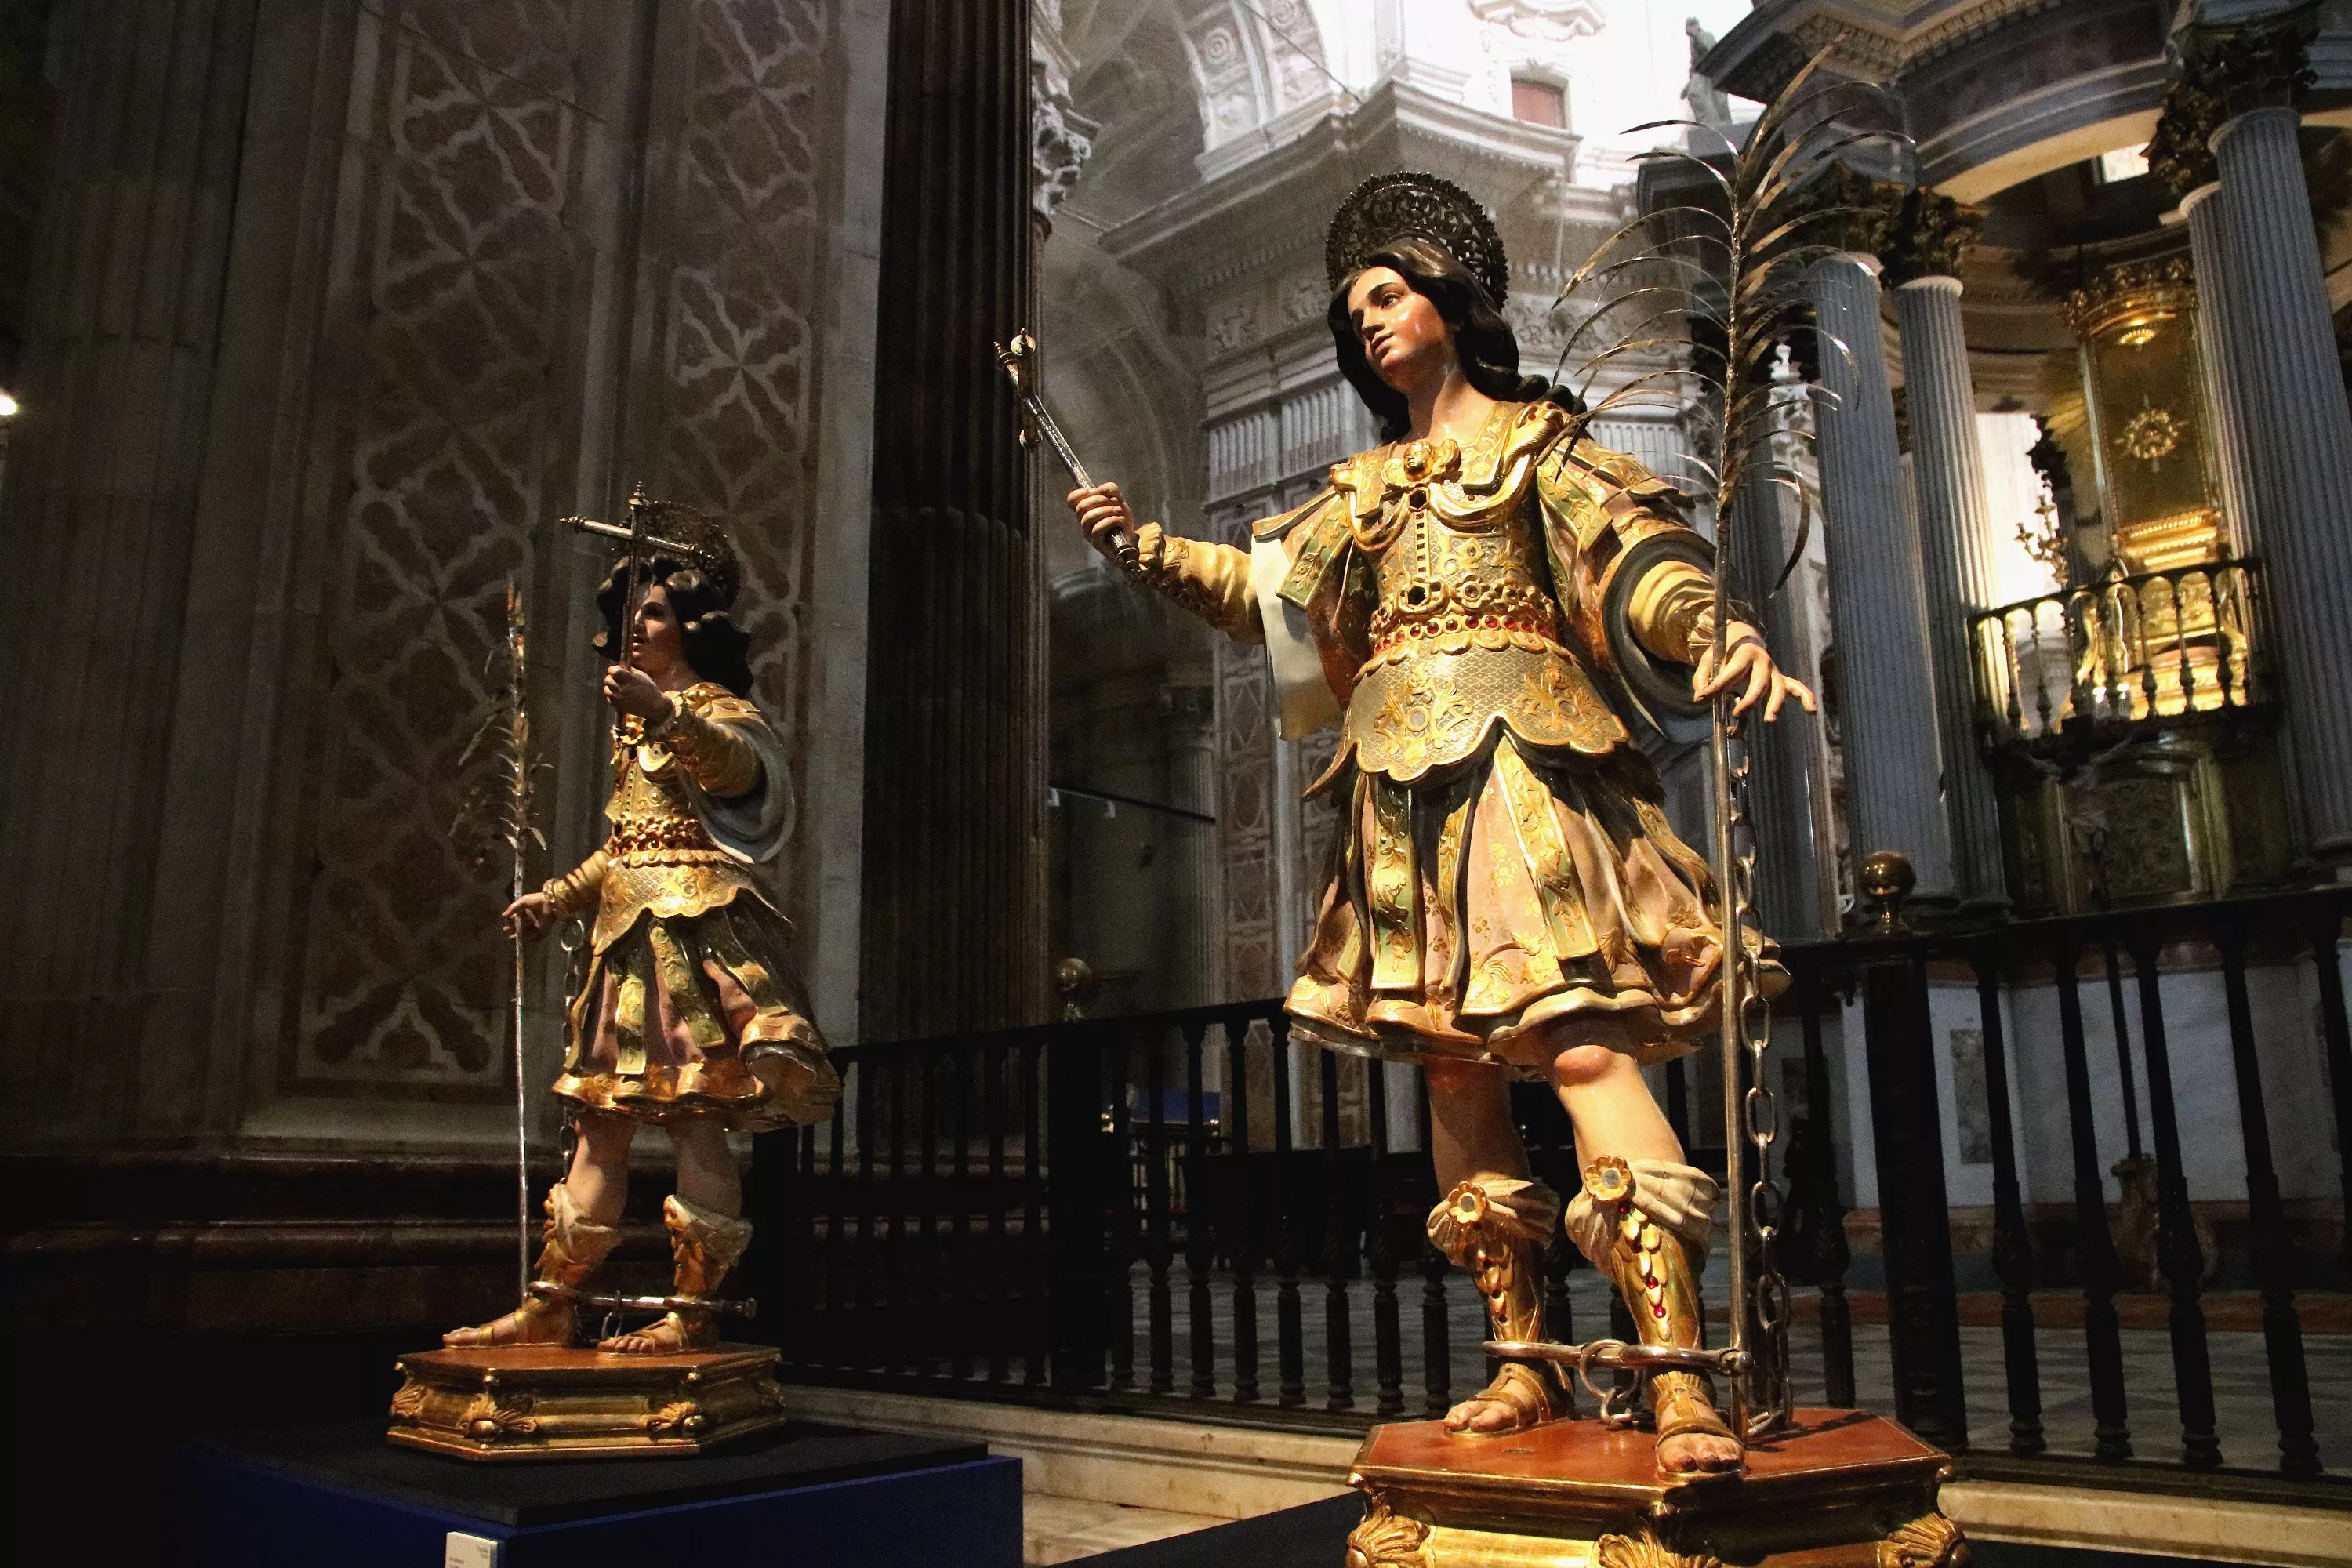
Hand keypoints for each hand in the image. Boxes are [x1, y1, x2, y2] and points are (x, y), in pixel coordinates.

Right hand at [503, 892, 554, 939]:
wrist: (550, 903)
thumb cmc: (536, 901)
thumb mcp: (523, 901)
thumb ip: (513, 908)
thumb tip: (503, 915)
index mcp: (526, 912)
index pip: (517, 919)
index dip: (510, 923)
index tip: (505, 926)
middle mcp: (531, 919)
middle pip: (521, 927)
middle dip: (513, 930)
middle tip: (507, 933)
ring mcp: (538, 925)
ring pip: (528, 933)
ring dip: (521, 936)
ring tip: (513, 938)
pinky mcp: (544, 930)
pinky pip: (539, 938)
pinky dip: (535, 941)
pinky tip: (529, 942)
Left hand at [603, 663, 675, 721]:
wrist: (654, 706)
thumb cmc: (649, 689)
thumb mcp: (642, 676)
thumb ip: (630, 670)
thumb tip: (618, 667)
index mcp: (631, 680)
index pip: (614, 671)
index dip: (612, 669)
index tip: (615, 670)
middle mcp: (624, 689)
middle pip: (608, 680)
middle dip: (611, 677)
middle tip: (616, 678)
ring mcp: (620, 698)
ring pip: (606, 689)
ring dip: (610, 687)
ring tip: (616, 687)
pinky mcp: (619, 706)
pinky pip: (609, 698)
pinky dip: (612, 695)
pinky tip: (619, 694)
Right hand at [1068, 482, 1136, 561]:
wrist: (1131, 536)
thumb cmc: (1120, 518)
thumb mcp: (1118, 499)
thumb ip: (1110, 490)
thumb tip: (1101, 489)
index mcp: (1086, 510)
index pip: (1071, 500)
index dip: (1079, 493)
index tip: (1092, 491)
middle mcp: (1083, 521)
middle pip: (1081, 507)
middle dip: (1099, 500)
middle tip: (1113, 502)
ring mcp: (1088, 533)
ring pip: (1088, 517)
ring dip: (1106, 510)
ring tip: (1119, 511)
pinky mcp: (1095, 542)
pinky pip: (1097, 529)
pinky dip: (1111, 521)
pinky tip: (1121, 520)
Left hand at [1693, 621, 1817, 721]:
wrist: (1743, 636)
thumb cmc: (1724, 651)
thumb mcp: (1709, 658)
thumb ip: (1702, 677)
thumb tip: (1700, 697)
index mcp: (1743, 653)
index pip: (1731, 673)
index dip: (1716, 687)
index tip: (1701, 699)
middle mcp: (1762, 661)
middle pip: (1759, 682)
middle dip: (1750, 699)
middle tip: (1737, 713)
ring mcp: (1773, 670)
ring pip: (1779, 688)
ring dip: (1775, 704)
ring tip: (1769, 720)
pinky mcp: (1778, 678)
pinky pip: (1795, 687)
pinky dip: (1805, 697)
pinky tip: (1812, 710)